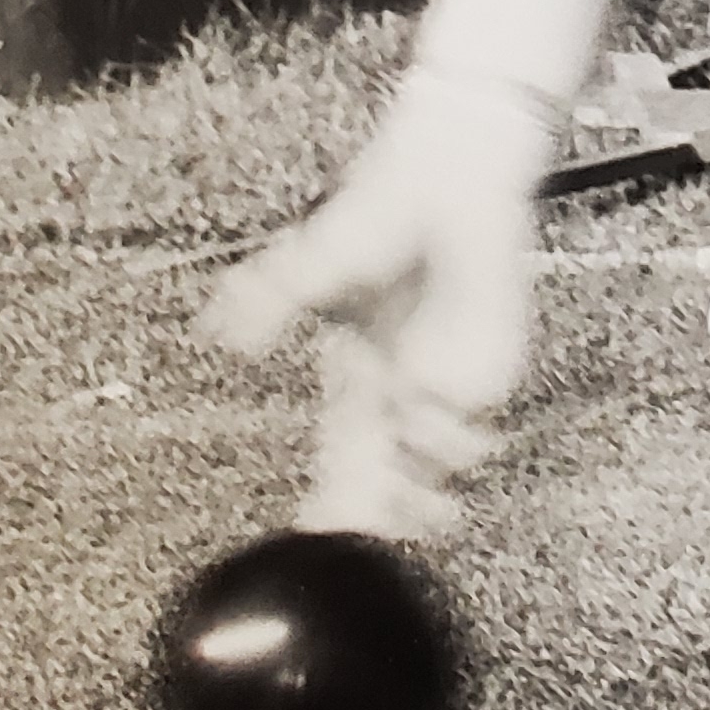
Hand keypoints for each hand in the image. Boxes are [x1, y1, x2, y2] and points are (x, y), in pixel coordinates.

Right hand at [201, 66, 569, 540]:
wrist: (447, 175)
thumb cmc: (381, 213)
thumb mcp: (313, 261)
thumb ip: (268, 298)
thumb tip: (221, 334)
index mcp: (359, 378)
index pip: (342, 461)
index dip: (331, 505)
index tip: (312, 534)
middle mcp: (402, 390)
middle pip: (390, 481)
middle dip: (378, 519)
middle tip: (361, 534)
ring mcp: (446, 379)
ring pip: (433, 466)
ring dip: (412, 482)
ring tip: (393, 478)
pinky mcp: (488, 359)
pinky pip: (474, 420)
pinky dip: (448, 433)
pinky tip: (421, 412)